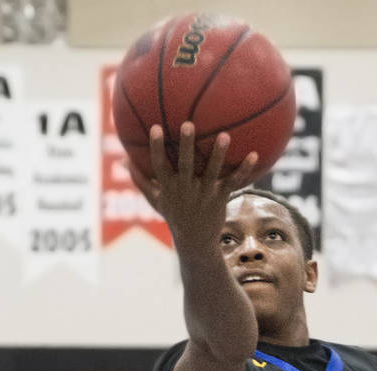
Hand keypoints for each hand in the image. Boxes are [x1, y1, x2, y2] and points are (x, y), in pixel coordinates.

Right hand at [127, 121, 258, 249]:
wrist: (195, 241)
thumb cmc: (174, 215)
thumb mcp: (154, 199)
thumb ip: (140, 179)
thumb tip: (122, 160)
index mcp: (168, 187)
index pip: (159, 165)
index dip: (157, 147)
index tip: (156, 127)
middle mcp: (185, 189)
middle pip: (184, 164)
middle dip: (185, 144)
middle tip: (188, 124)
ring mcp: (204, 194)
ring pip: (211, 171)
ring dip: (218, 153)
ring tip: (225, 135)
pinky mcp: (220, 198)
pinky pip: (233, 182)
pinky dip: (244, 170)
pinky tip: (255, 155)